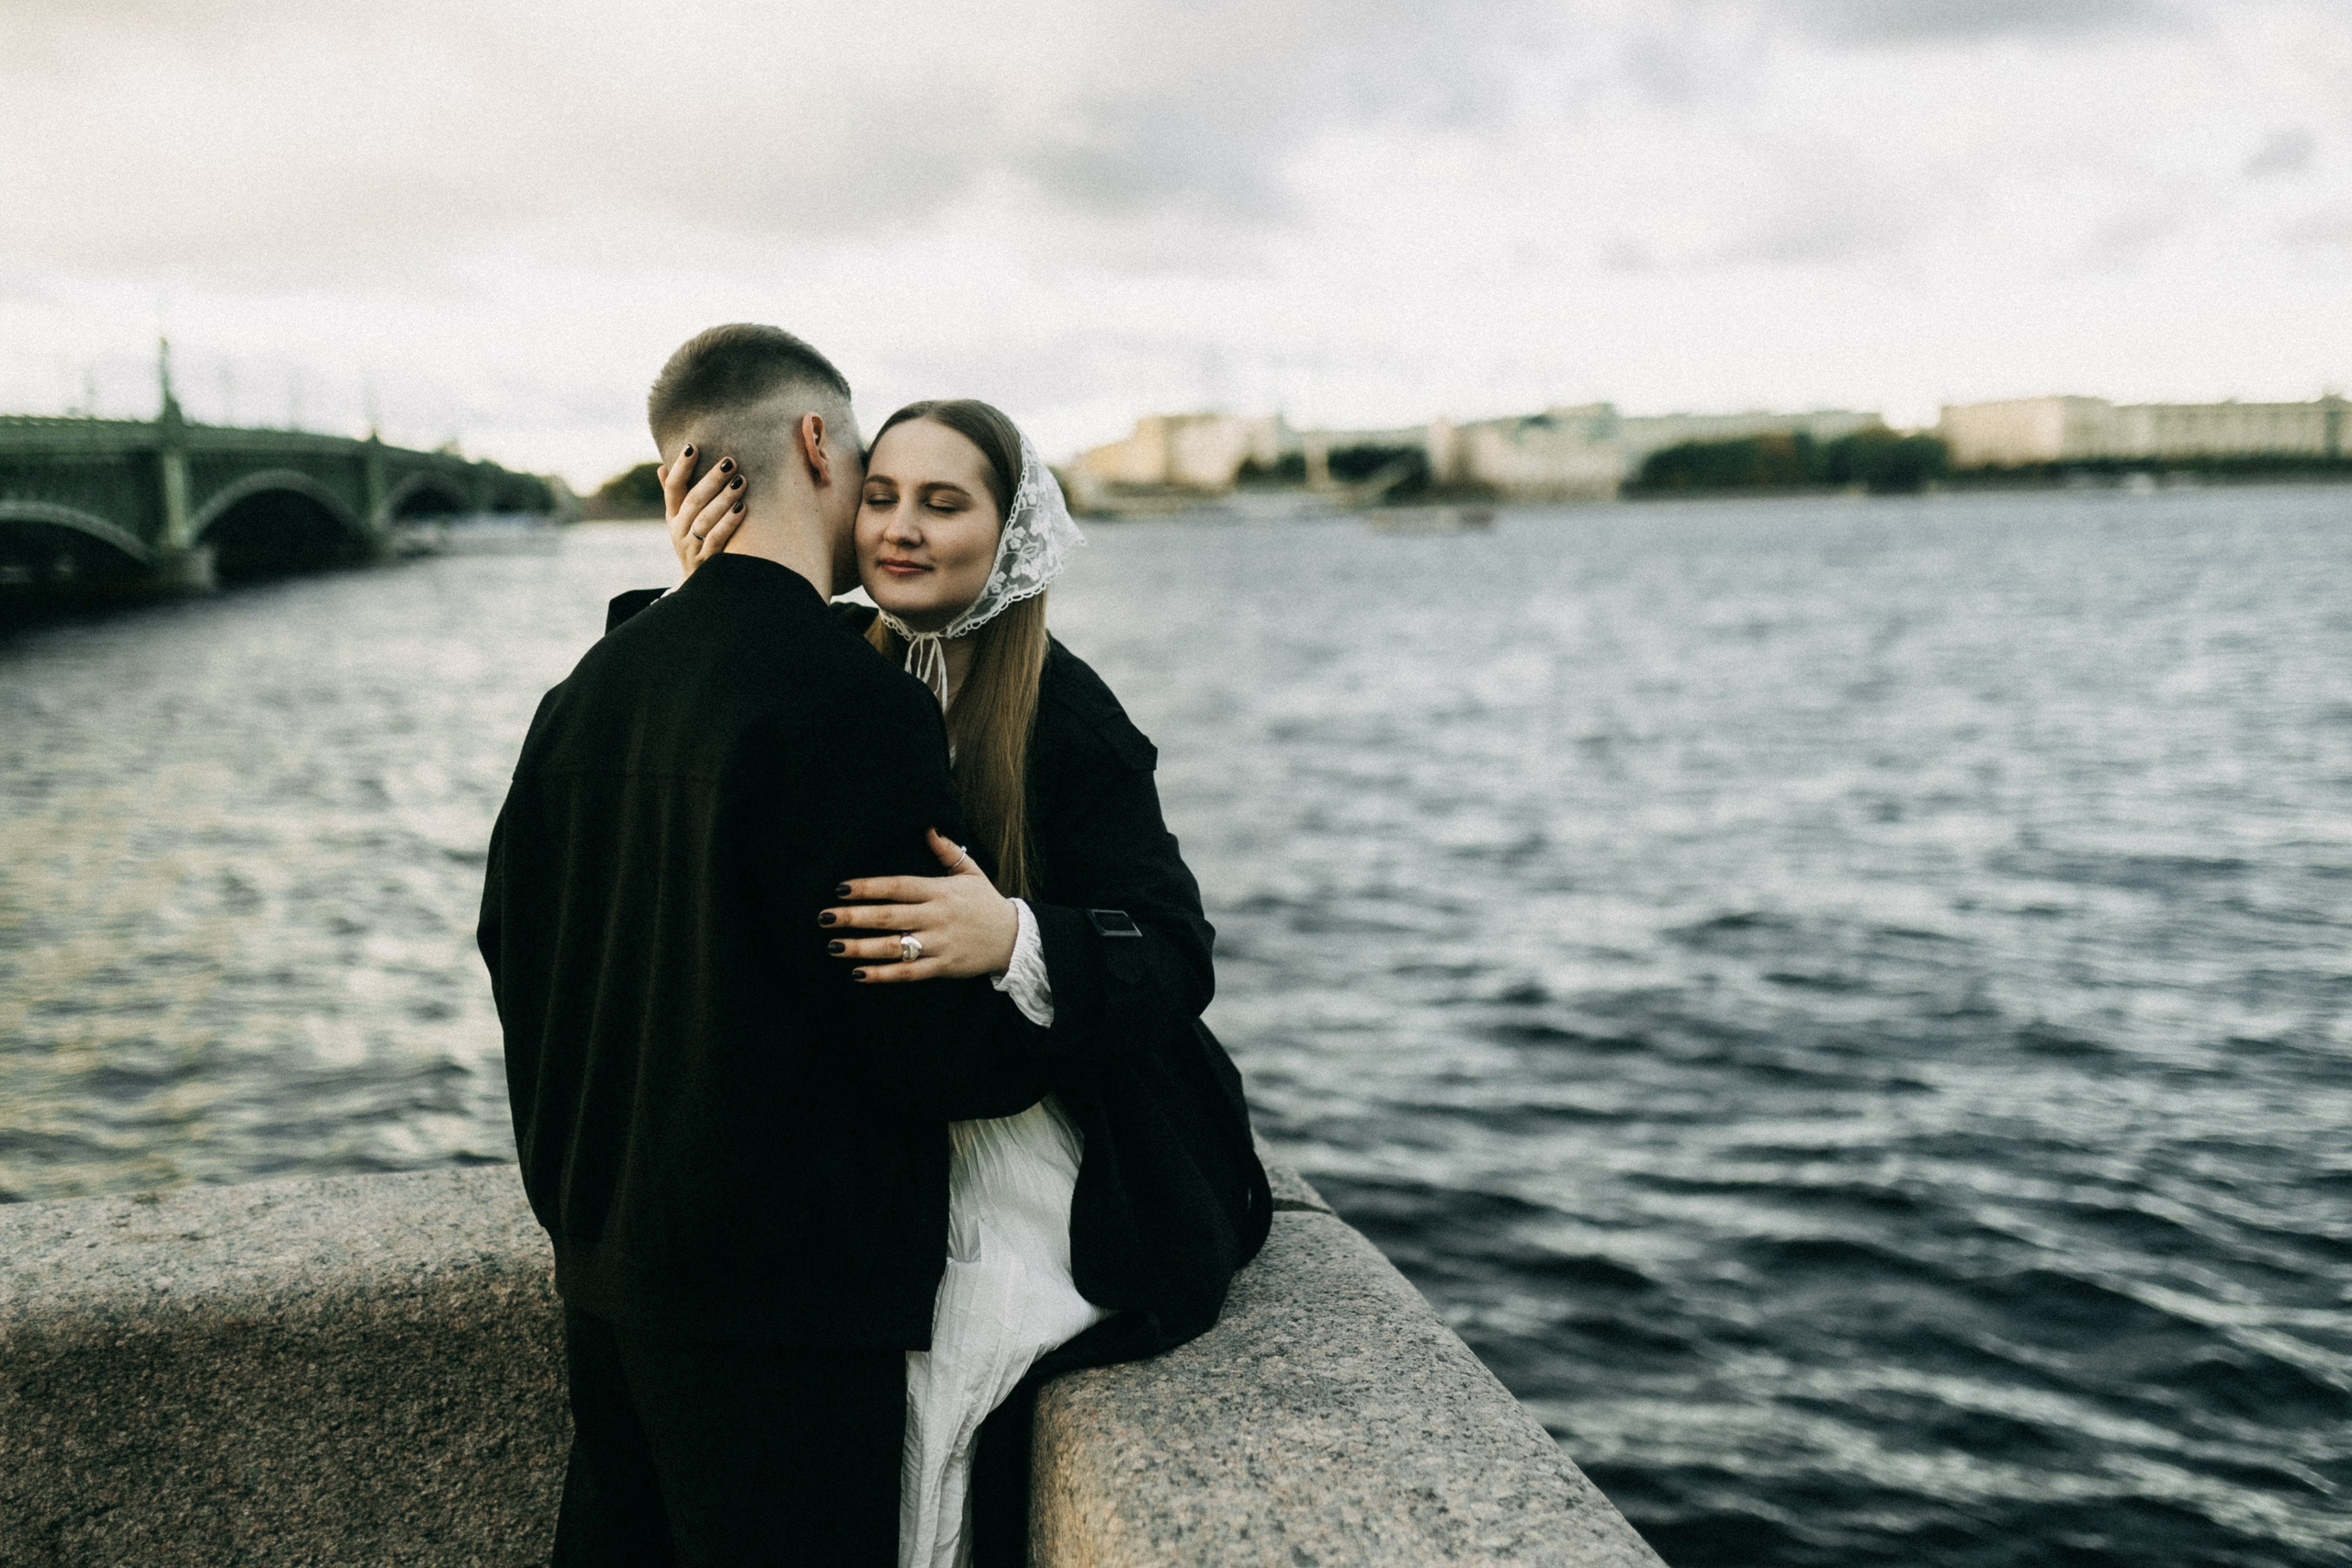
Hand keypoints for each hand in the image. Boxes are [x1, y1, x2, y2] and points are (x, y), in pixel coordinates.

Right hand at [660, 444, 747, 577]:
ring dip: (724, 498)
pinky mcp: (707, 561)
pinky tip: (742, 508)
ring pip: (705, 519)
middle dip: (712, 479)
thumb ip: (676, 495)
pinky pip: (718, 539)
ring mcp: (691, 546)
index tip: (693, 446)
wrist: (698, 586)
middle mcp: (679, 530)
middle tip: (730, 461)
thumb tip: (662, 468)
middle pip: (693, 500)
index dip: (681, 467)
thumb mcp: (682, 522)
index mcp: (673, 516)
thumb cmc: (695, 543)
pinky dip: (730, 523)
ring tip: (741, 481)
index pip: (673, 487)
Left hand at [821, 830, 1019, 983]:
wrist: (1015, 939)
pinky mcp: (942, 967)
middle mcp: (937, 917)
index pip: (897, 887)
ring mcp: (939, 944)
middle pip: (889, 916)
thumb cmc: (987, 903)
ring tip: (832, 946)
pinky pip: (907, 973)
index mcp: (940, 891)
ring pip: (894, 947)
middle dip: (853, 917)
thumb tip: (928, 829)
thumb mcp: (972, 873)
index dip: (868, 887)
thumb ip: (948, 851)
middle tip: (823, 917)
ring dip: (860, 947)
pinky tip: (857, 973)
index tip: (840, 888)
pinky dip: (882, 974)